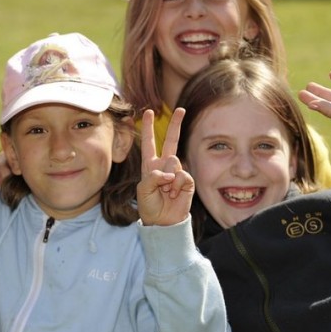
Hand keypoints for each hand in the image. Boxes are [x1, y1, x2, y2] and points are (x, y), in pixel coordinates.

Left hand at [137, 108, 194, 225]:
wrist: (163, 222)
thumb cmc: (150, 206)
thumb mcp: (143, 190)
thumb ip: (153, 176)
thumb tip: (170, 171)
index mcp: (150, 165)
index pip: (149, 143)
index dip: (149, 128)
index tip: (149, 112)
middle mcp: (164, 165)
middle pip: (171, 140)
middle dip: (176, 124)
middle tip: (181, 109)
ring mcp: (176, 172)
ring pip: (174, 162)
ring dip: (168, 179)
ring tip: (165, 192)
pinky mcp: (187, 181)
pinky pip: (182, 175)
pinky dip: (177, 185)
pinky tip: (174, 194)